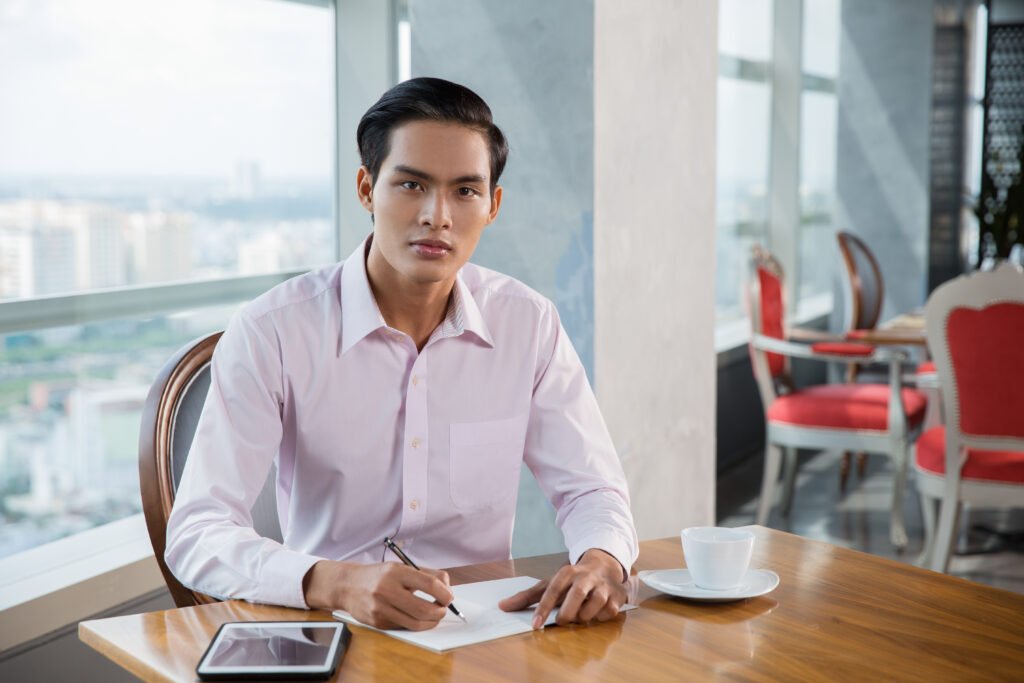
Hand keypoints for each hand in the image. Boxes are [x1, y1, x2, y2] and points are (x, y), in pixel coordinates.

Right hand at [302, 560, 452, 630]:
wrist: (347, 585)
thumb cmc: (379, 575)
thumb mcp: (401, 567)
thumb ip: (426, 575)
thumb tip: (447, 587)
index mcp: (396, 572)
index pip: (429, 584)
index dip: (444, 593)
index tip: (449, 597)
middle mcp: (387, 590)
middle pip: (424, 608)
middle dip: (440, 611)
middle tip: (443, 609)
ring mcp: (380, 608)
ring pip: (415, 622)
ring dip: (431, 622)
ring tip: (434, 615)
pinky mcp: (377, 622)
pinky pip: (403, 626)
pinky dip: (415, 624)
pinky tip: (416, 617)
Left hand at [497, 549, 626, 628]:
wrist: (604, 565)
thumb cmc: (572, 580)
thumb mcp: (550, 584)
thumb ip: (527, 596)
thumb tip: (502, 606)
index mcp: (566, 572)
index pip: (551, 590)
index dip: (543, 609)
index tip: (535, 625)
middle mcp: (585, 577)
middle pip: (575, 597)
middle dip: (567, 614)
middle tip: (563, 621)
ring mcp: (602, 586)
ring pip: (592, 609)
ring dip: (584, 617)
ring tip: (581, 613)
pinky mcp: (617, 596)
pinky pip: (607, 614)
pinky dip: (600, 617)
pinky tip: (597, 611)